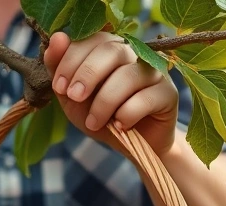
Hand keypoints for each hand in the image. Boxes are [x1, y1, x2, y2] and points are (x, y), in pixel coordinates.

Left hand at [44, 32, 178, 156]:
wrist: (132, 147)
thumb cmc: (102, 117)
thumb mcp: (73, 98)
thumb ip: (60, 69)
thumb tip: (57, 38)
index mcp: (109, 49)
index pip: (92, 39)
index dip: (71, 60)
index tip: (60, 87)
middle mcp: (134, 54)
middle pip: (112, 50)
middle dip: (87, 75)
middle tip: (74, 97)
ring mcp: (154, 72)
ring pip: (128, 75)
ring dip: (104, 102)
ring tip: (93, 123)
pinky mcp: (168, 93)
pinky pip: (146, 98)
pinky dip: (127, 114)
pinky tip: (119, 126)